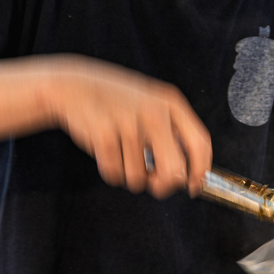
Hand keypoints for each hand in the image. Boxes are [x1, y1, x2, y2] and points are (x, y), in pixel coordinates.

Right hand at [47, 57, 211, 198]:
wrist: (72, 86)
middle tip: (154, 184)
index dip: (200, 171)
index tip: (194, 186)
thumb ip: (171, 131)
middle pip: (174, 171)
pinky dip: (110, 171)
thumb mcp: (151, 103)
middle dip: (164, 185)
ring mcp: (129, 123)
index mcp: (171, 103)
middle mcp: (154, 112)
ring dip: (129, 175)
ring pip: (138, 179)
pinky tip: (104, 151)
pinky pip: (114, 174)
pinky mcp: (104, 135)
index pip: (200, 144)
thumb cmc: (115, 101)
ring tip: (120, 153)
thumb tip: (186, 175)